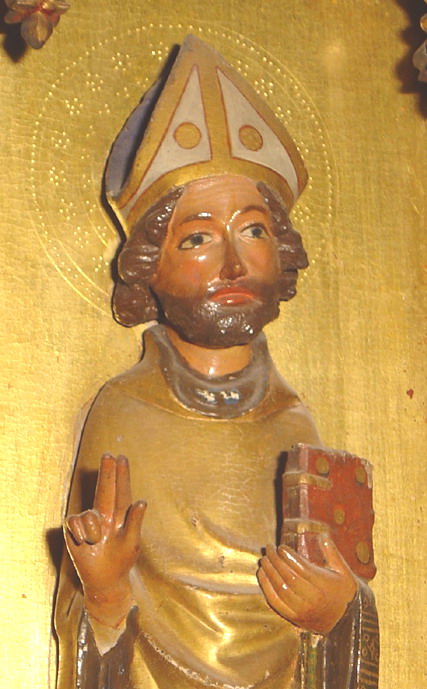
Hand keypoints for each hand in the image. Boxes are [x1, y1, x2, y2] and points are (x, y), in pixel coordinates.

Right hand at [64, 454, 145, 626]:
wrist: (103, 581)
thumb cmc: (121, 561)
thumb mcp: (132, 543)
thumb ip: (136, 522)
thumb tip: (141, 502)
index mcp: (122, 515)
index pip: (122, 491)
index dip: (121, 475)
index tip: (121, 457)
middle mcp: (106, 514)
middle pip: (105, 489)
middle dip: (107, 472)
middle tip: (108, 455)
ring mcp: (90, 521)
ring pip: (89, 513)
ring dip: (93, 529)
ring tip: (97, 543)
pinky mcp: (75, 529)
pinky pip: (76, 522)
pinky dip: (82, 534)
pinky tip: (86, 544)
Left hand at [257, 535, 356, 634]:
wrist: (345, 621)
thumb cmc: (343, 592)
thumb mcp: (343, 571)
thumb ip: (332, 552)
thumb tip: (322, 534)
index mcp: (323, 585)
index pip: (300, 568)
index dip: (288, 556)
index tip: (281, 547)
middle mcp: (311, 598)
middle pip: (287, 576)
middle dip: (275, 560)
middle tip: (269, 548)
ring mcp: (301, 610)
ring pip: (279, 588)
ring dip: (269, 571)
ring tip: (265, 558)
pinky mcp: (294, 617)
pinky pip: (275, 601)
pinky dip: (266, 586)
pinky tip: (262, 573)